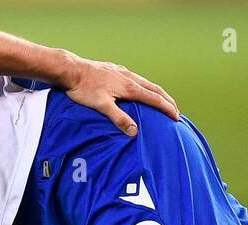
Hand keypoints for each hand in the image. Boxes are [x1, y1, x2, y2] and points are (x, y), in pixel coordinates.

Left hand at [60, 55, 178, 135]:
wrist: (71, 70)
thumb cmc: (85, 88)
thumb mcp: (102, 105)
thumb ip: (118, 118)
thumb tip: (134, 131)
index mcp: (129, 86)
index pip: (154, 98)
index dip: (167, 108)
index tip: (176, 117)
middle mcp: (129, 77)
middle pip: (154, 88)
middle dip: (166, 100)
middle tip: (175, 111)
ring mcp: (122, 72)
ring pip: (145, 82)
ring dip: (156, 92)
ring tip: (161, 101)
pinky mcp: (114, 70)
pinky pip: (135, 79)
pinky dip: (143, 86)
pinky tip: (139, 89)